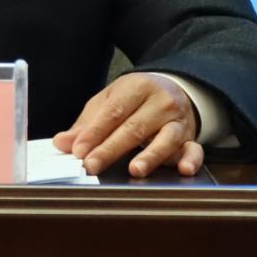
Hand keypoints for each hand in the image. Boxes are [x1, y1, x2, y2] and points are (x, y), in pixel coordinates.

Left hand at [52, 72, 203, 177]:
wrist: (174, 88)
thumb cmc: (135, 99)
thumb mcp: (109, 102)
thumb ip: (87, 124)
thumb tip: (62, 143)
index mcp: (136, 87)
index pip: (113, 112)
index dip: (94, 132)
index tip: (78, 150)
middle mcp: (160, 101)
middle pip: (134, 127)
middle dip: (111, 148)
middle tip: (92, 165)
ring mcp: (177, 120)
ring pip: (165, 138)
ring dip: (150, 156)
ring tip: (134, 169)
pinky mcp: (191, 137)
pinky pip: (194, 149)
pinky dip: (191, 159)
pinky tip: (184, 169)